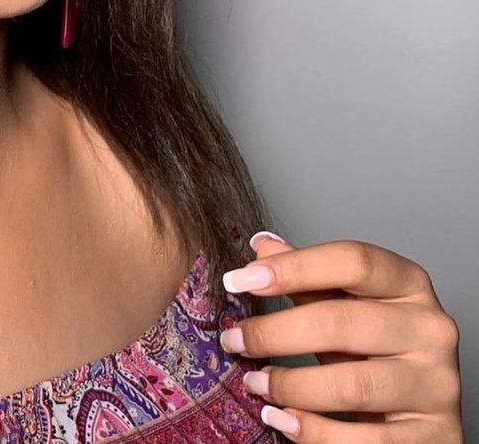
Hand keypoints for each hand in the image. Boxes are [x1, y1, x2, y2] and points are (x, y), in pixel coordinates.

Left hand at [218, 231, 462, 440]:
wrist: (422, 414)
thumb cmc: (376, 349)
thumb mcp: (343, 306)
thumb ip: (308, 278)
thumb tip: (262, 247)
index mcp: (409, 283)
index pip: (352, 261)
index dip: (292, 267)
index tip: (238, 280)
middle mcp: (430, 329)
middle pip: (341, 322)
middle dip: (275, 333)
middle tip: (234, 340)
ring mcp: (438, 385)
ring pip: (352, 385)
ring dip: (290, 386)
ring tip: (255, 383)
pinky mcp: (437, 437)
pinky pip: (367, 440)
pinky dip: (316, 433)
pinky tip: (282, 419)